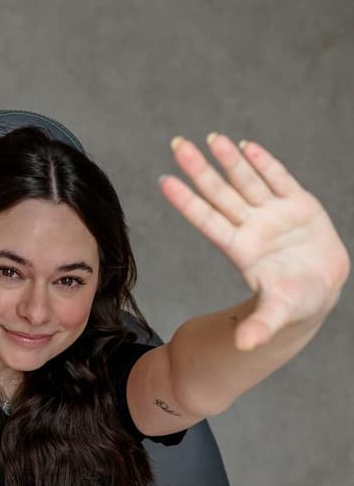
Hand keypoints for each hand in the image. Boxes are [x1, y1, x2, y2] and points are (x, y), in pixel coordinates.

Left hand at [159, 134, 349, 349]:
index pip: (208, 220)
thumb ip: (261, 326)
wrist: (321, 292)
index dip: (187, 201)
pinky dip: (265, 162)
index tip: (164, 180)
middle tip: (177, 144)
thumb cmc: (294, 303)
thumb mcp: (278, 313)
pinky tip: (246, 145)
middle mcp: (253, 227)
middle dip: (200, 170)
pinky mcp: (300, 206)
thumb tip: (244, 346)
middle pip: (221, 193)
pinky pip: (280, 179)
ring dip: (229, 159)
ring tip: (212, 138)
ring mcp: (275, 214)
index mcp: (242, 250)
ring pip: (247, 180)